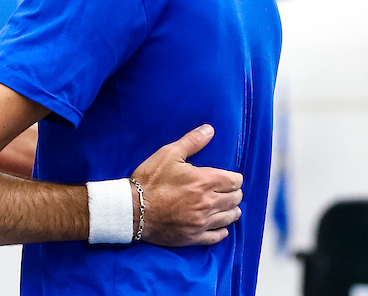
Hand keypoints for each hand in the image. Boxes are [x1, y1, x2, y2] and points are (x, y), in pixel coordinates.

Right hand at [132, 124, 242, 246]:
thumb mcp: (169, 154)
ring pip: (230, 217)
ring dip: (231, 210)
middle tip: (227, 190)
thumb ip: (192, 141)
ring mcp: (201, 222)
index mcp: (205, 181)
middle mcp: (207, 203)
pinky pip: (217, 236)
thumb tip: (209, 129)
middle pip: (235, 199)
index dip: (234, 178)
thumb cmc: (150, 181)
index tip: (229, 178)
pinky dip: (222, 230)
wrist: (132, 210)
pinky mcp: (193, 237)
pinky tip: (219, 225)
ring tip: (227, 206)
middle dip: (234, 193)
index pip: (235, 181)